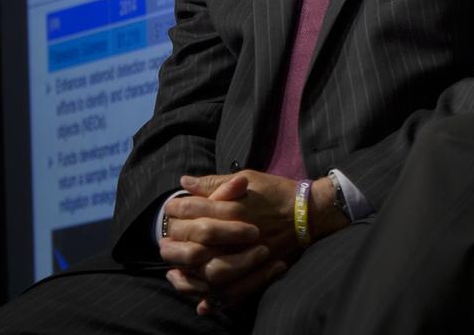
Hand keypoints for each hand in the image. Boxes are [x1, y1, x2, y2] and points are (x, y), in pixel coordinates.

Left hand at [161, 172, 284, 313]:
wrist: (309, 214)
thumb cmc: (277, 192)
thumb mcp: (248, 178)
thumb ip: (215, 183)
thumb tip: (184, 182)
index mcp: (233, 209)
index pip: (194, 210)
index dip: (177, 208)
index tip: (170, 207)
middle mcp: (236, 235)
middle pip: (194, 241)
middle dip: (174, 238)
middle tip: (164, 237)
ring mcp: (244, 257)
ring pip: (204, 271)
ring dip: (183, 269)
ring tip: (171, 266)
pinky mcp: (252, 274)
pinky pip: (224, 292)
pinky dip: (205, 295)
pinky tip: (192, 291)